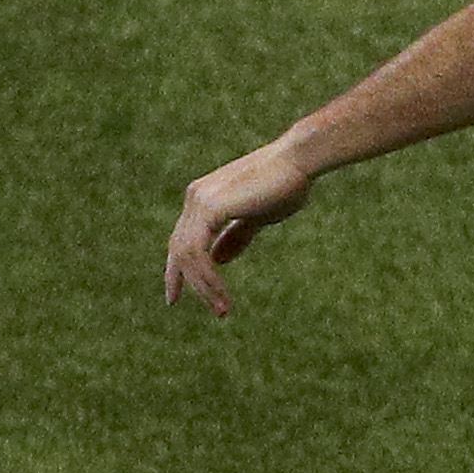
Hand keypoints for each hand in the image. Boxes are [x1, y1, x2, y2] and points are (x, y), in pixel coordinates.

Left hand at [165, 136, 315, 314]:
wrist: (298, 161)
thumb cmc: (286, 184)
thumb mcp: (258, 218)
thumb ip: (236, 236)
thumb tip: (219, 261)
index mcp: (203, 199)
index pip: (182, 240)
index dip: (178, 270)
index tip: (175, 297)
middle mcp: (195, 198)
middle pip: (179, 250)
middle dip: (191, 284)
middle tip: (216, 311)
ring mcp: (199, 202)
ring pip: (186, 255)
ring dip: (204, 287)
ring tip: (223, 310)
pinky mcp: (209, 208)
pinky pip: (197, 252)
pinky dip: (208, 277)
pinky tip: (222, 294)